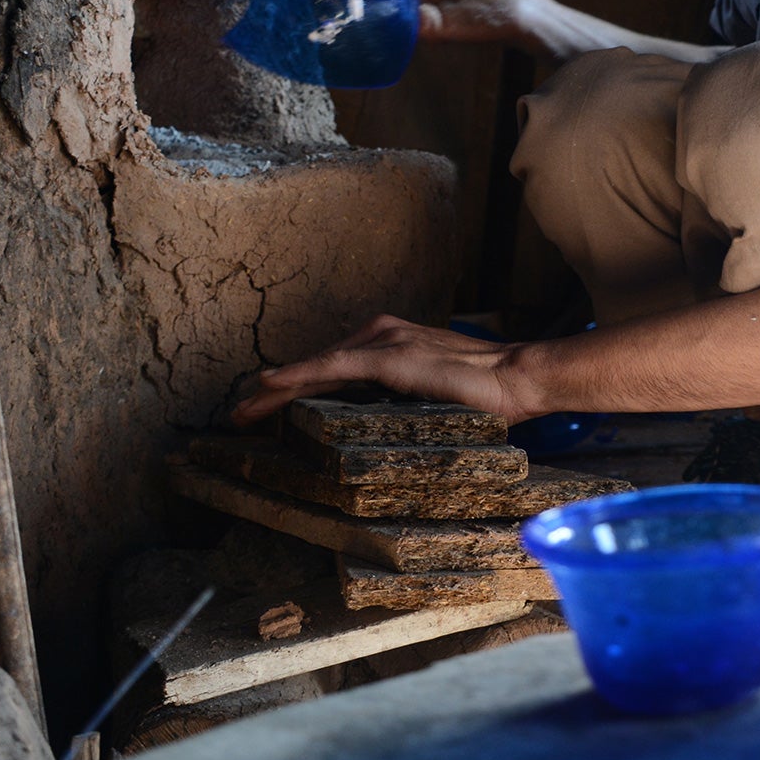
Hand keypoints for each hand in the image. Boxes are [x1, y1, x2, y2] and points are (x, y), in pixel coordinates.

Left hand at [230, 315, 542, 426]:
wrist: (519, 379)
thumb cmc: (487, 395)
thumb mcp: (434, 396)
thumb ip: (404, 401)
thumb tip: (381, 426)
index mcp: (391, 342)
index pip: (332, 367)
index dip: (296, 386)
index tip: (267, 406)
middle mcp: (382, 333)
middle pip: (316, 365)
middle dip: (274, 392)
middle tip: (240, 414)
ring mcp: (384, 342)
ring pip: (316, 367)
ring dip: (275, 391)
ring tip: (243, 412)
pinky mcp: (390, 357)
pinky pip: (331, 369)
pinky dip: (297, 376)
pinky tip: (269, 386)